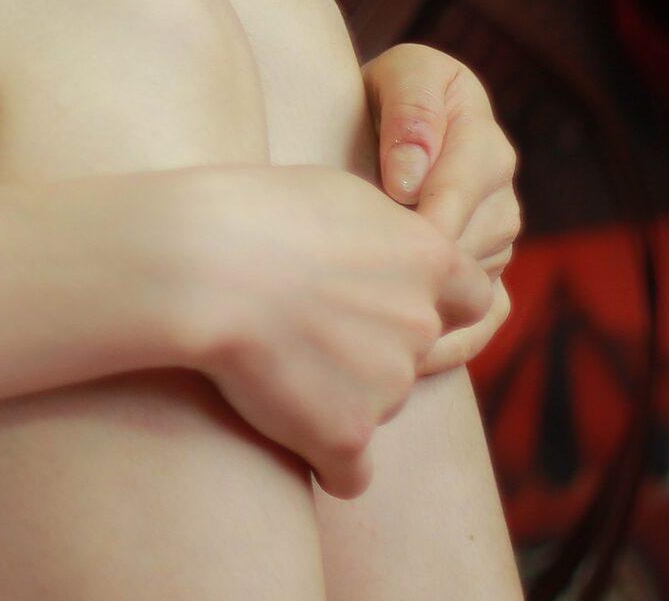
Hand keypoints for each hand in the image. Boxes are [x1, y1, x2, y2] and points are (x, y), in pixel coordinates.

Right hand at [163, 164, 495, 500]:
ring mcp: (389, 386)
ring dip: (339, 393)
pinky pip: (348, 472)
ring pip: (377, 404)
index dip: (429, 301)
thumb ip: (386, 234)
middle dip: (375, 347)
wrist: (197, 265)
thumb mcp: (339, 195)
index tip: (380, 297)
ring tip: (271, 360)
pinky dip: (321, 457)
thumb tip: (394, 249)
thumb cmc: (252, 212)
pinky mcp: (345, 434)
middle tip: (306, 325)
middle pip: (417, 353)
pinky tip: (287, 431)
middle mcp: (422, 325)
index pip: (470, 300)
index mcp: (430, 260)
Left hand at [362, 43, 521, 371]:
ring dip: (435, 296)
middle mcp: (497, 194)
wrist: (370, 126)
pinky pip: (484, 318)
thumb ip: (411, 112)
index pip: (471, 178)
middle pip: (476, 236)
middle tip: (374, 282)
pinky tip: (415, 359)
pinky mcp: (479, 279)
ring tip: (380, 321)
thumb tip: (412, 178)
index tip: (392, 212)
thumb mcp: (399, 77)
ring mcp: (491, 241)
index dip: (434, 200)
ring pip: (478, 277)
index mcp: (482, 140)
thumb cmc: (378, 94)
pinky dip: (456, 340)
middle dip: (429, 255)